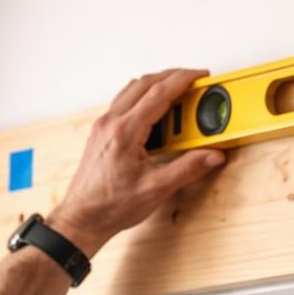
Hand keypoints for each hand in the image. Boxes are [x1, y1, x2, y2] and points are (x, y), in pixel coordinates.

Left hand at [47, 68, 225, 256]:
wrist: (82, 218)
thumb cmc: (110, 206)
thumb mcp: (156, 189)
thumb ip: (188, 168)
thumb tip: (211, 155)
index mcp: (125, 132)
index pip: (158, 93)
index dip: (183, 80)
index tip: (200, 76)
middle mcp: (111, 124)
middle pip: (144, 84)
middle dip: (172, 76)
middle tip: (194, 79)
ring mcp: (103, 126)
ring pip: (131, 90)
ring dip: (156, 84)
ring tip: (178, 91)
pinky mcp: (102, 133)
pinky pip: (124, 103)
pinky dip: (143, 98)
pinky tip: (156, 111)